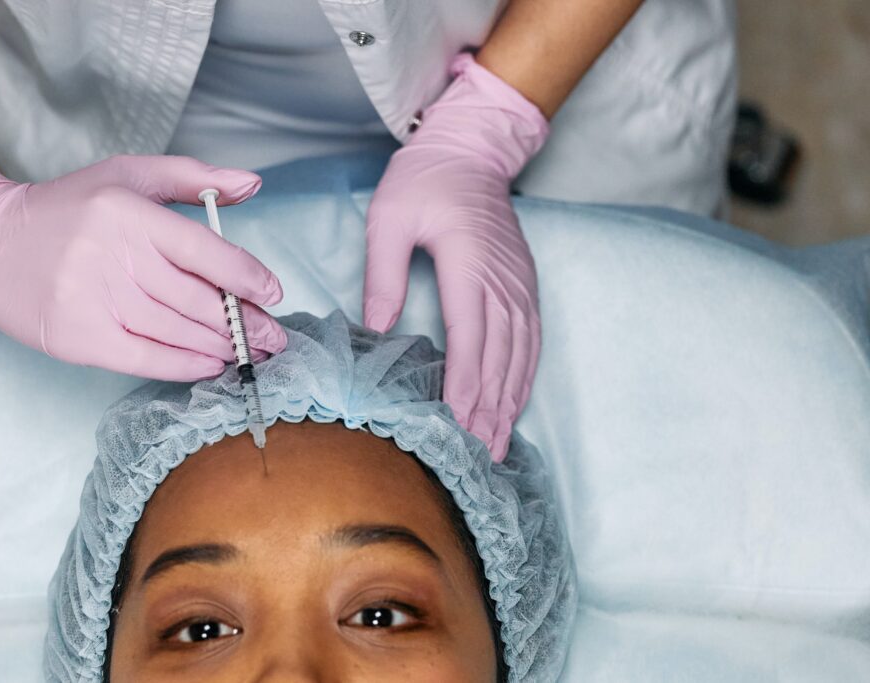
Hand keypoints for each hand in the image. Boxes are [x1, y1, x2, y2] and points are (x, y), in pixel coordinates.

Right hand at [0, 138, 285, 380]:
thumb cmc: (69, 208)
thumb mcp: (128, 176)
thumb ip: (193, 178)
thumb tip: (254, 185)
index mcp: (129, 212)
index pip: (205, 251)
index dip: (248, 277)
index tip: (273, 294)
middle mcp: (113, 255)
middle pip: (197, 299)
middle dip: (245, 322)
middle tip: (275, 337)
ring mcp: (94, 300)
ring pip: (177, 331)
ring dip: (222, 346)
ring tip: (249, 351)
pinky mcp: (78, 337)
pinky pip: (147, 359)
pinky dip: (185, 365)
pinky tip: (211, 364)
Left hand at [363, 54, 548, 460]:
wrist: (471, 148)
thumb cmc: (424, 179)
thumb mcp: (389, 218)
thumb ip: (383, 274)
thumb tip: (376, 330)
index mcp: (469, 263)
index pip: (470, 336)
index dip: (466, 385)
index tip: (459, 424)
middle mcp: (502, 279)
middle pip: (499, 355)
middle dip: (488, 409)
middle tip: (477, 455)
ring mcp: (519, 282)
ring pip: (520, 353)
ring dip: (509, 401)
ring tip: (497, 444)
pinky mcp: (524, 283)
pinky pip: (531, 338)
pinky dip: (524, 376)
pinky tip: (514, 403)